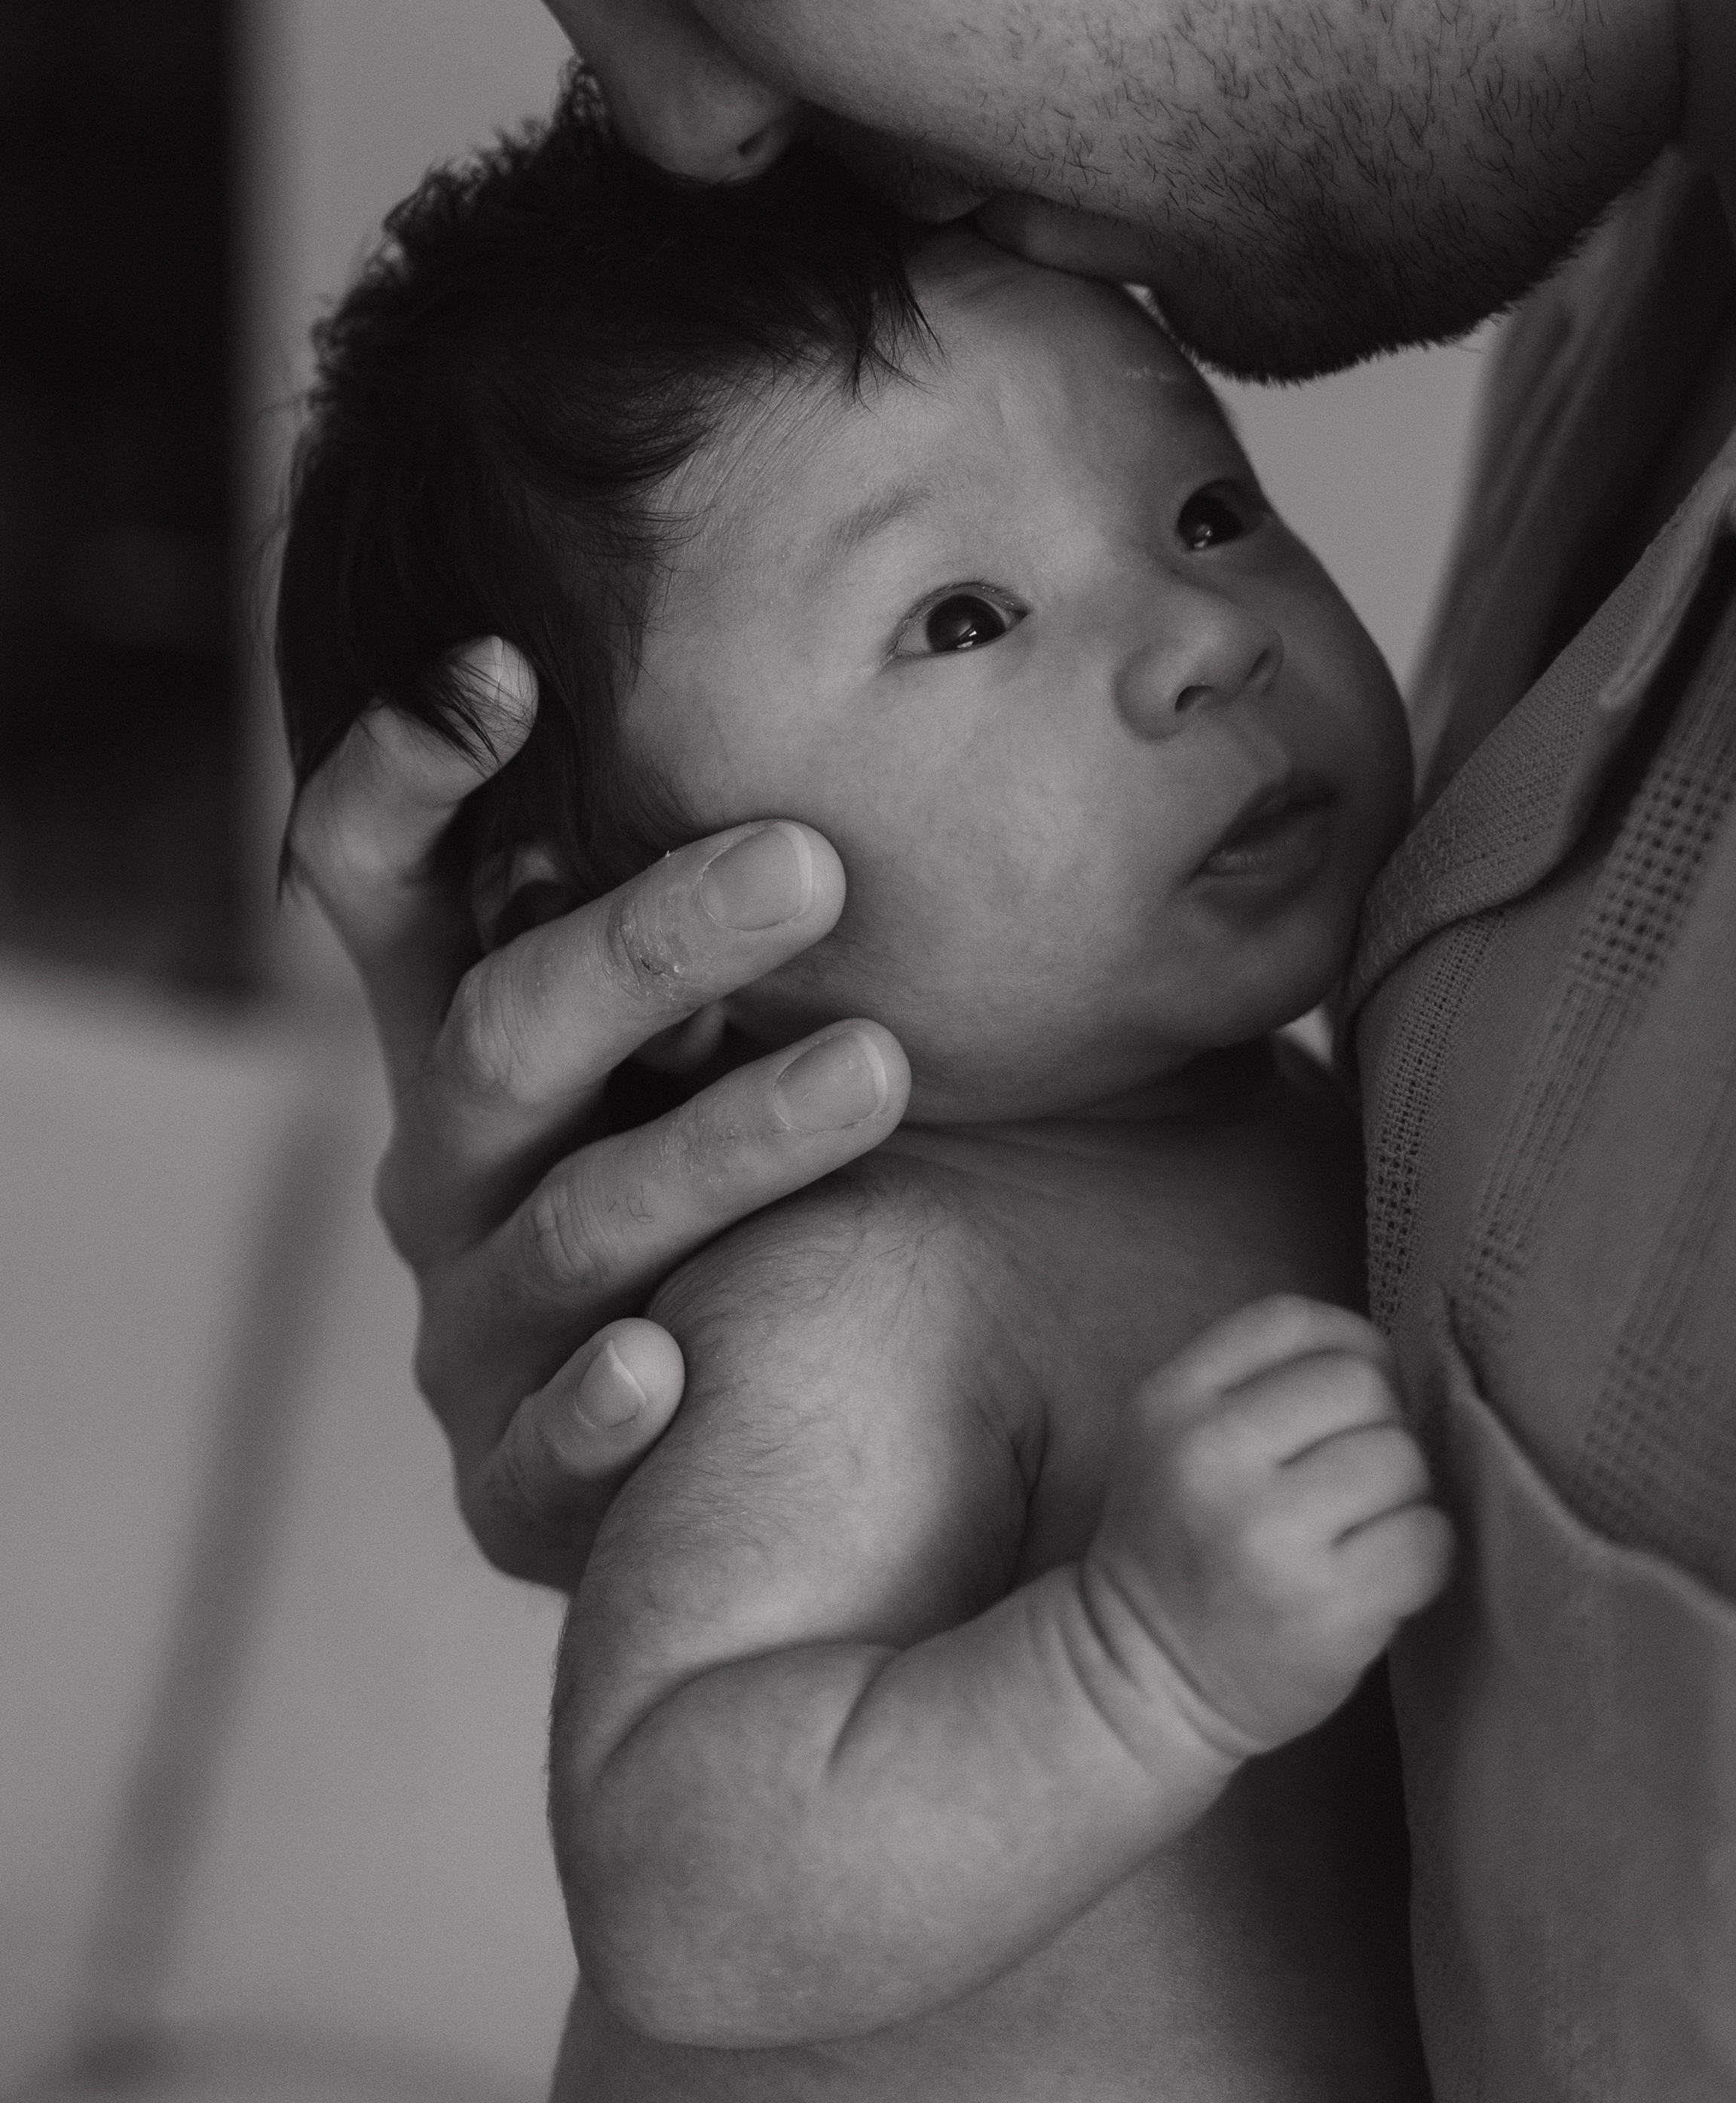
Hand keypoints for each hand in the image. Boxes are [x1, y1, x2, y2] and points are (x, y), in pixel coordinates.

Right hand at [286, 641, 909, 1588]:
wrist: (789, 1447)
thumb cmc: (794, 1167)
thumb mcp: (750, 1016)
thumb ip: (768, 886)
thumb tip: (941, 654)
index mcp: (479, 1031)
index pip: (381, 879)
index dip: (405, 771)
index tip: (506, 662)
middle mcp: (453, 1168)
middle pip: (503, 1033)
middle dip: (645, 945)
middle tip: (810, 864)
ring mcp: (479, 1331)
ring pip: (569, 1224)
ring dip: (714, 1144)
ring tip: (873, 1072)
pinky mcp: (519, 1493)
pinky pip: (545, 1453)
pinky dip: (595, 1405)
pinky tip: (660, 1366)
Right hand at [1080, 1296, 1452, 1764]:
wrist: (1140, 1680)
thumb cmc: (1181, 1546)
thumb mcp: (1174, 1438)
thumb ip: (1253, 1383)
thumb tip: (1385, 1360)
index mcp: (1170, 1404)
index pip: (1290, 1320)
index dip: (1347, 1344)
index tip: (1354, 1395)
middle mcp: (1211, 1459)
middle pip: (1359, 1385)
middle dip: (1377, 1426)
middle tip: (1355, 1479)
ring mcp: (1267, 1537)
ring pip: (1401, 1459)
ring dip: (1403, 1493)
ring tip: (1364, 1529)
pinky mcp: (1325, 1610)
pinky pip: (1426, 1540)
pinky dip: (1424, 1553)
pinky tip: (1383, 1573)